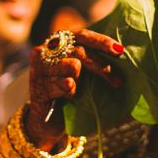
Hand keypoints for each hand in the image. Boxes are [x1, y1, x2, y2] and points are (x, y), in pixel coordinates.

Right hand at [26, 29, 124, 148]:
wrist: (48, 122)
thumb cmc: (68, 92)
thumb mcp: (82, 72)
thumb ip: (92, 59)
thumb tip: (119, 51)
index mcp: (58, 42)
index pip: (82, 35)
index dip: (101, 41)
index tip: (119, 50)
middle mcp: (45, 50)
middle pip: (80, 51)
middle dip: (102, 67)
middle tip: (118, 81)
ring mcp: (39, 68)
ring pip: (73, 67)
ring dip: (80, 82)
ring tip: (73, 90)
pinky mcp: (37, 86)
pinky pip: (66, 84)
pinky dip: (71, 93)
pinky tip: (65, 97)